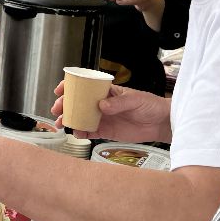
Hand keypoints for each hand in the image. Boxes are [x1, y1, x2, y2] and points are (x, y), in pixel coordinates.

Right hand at [51, 80, 170, 141]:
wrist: (161, 123)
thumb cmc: (150, 105)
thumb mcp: (135, 99)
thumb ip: (118, 102)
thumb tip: (102, 105)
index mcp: (107, 91)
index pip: (85, 86)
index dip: (70, 87)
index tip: (60, 90)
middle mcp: (102, 104)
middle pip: (78, 103)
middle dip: (65, 105)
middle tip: (58, 110)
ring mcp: (103, 118)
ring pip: (81, 118)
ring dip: (70, 120)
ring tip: (62, 124)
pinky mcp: (106, 131)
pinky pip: (90, 132)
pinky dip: (81, 133)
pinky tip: (77, 133)